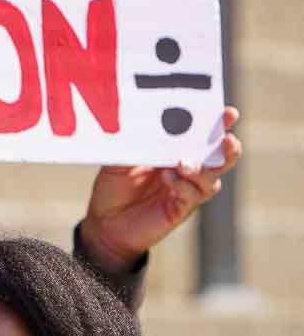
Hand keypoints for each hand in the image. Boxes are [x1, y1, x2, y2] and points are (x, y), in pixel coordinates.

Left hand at [79, 107, 241, 272]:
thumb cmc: (114, 187)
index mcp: (175, 150)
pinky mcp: (181, 209)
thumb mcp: (120, 160)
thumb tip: (146, 124)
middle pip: (221, 156)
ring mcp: (187, 189)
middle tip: (226, 138)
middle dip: (229, 146)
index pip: (203, 133)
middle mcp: (187, 168)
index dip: (219, 123)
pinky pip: (194, 196)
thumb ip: (135, 144)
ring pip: (213, 178)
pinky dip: (185, 185)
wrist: (105, 222)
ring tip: (184, 164)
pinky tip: (169, 179)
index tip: (229, 113)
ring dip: (202, 169)